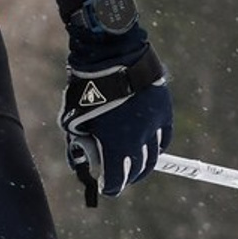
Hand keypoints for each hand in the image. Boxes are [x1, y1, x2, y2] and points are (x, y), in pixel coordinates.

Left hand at [60, 40, 172, 205]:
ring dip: (144, 163)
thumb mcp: (73, 117)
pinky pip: (164, 136)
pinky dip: (157, 145)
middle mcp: (139, 139)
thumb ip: (78, 142)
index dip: (110, 187)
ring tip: (135, 163)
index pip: (117, 180)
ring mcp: (154, 124)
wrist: (111, 51)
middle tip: (120, 175)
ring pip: (153, 155)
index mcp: (116, 145)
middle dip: (127, 176)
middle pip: (137, 169)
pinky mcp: (163, 108)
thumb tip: (83, 162)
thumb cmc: (86, 85)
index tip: (105, 187)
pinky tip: (150, 146)